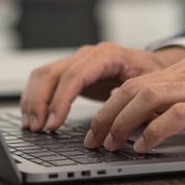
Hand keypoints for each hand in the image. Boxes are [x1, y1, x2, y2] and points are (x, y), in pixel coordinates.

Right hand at [21, 43, 184, 131]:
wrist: (153, 66)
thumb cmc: (153, 76)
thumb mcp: (151, 86)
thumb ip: (135, 96)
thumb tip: (115, 106)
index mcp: (108, 55)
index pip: (76, 75)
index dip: (61, 100)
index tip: (53, 123)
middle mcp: (89, 55)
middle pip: (53, 73)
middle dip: (41, 102)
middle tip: (37, 129)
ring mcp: (77, 61)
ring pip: (43, 75)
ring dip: (33, 100)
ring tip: (31, 126)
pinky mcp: (71, 71)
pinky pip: (45, 80)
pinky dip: (35, 98)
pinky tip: (33, 117)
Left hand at [83, 57, 184, 152]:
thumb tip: (156, 124)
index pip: (137, 82)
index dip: (112, 104)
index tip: (99, 126)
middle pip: (134, 88)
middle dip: (107, 114)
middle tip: (94, 138)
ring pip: (148, 98)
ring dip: (123, 123)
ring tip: (112, 144)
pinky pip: (176, 116)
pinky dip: (153, 131)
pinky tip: (144, 147)